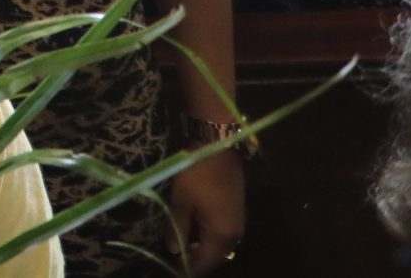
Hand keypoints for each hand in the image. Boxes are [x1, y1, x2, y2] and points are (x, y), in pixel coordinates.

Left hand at [170, 149, 244, 275]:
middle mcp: (235, 232)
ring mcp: (238, 220)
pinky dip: (208, 233)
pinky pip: (223, 230)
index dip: (191, 268)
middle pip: (216, 255)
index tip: (175, 271)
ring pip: (220, 243)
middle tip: (176, 256)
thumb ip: (177, 228)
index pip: (207, 262)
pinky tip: (193, 227)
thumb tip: (172, 250)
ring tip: (181, 242)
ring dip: (203, 245)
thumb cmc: (196, 173)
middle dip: (197, 258)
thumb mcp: (181, 200)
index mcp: (222, 233)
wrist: (217, 145)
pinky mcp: (236, 209)